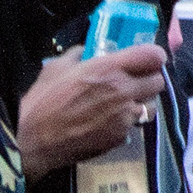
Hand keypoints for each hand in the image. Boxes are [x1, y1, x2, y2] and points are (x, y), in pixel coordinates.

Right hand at [20, 44, 167, 174]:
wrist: (34, 141)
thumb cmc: (43, 101)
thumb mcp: (57, 67)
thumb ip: (77, 55)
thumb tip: (86, 51)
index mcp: (109, 69)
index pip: (153, 56)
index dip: (154, 56)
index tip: (147, 59)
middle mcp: (123, 91)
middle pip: (158, 81)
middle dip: (149, 79)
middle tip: (135, 81)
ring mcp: (124, 117)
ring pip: (152, 106)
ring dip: (143, 102)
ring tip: (127, 102)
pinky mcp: (120, 137)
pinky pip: (134, 125)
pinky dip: (127, 122)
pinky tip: (110, 121)